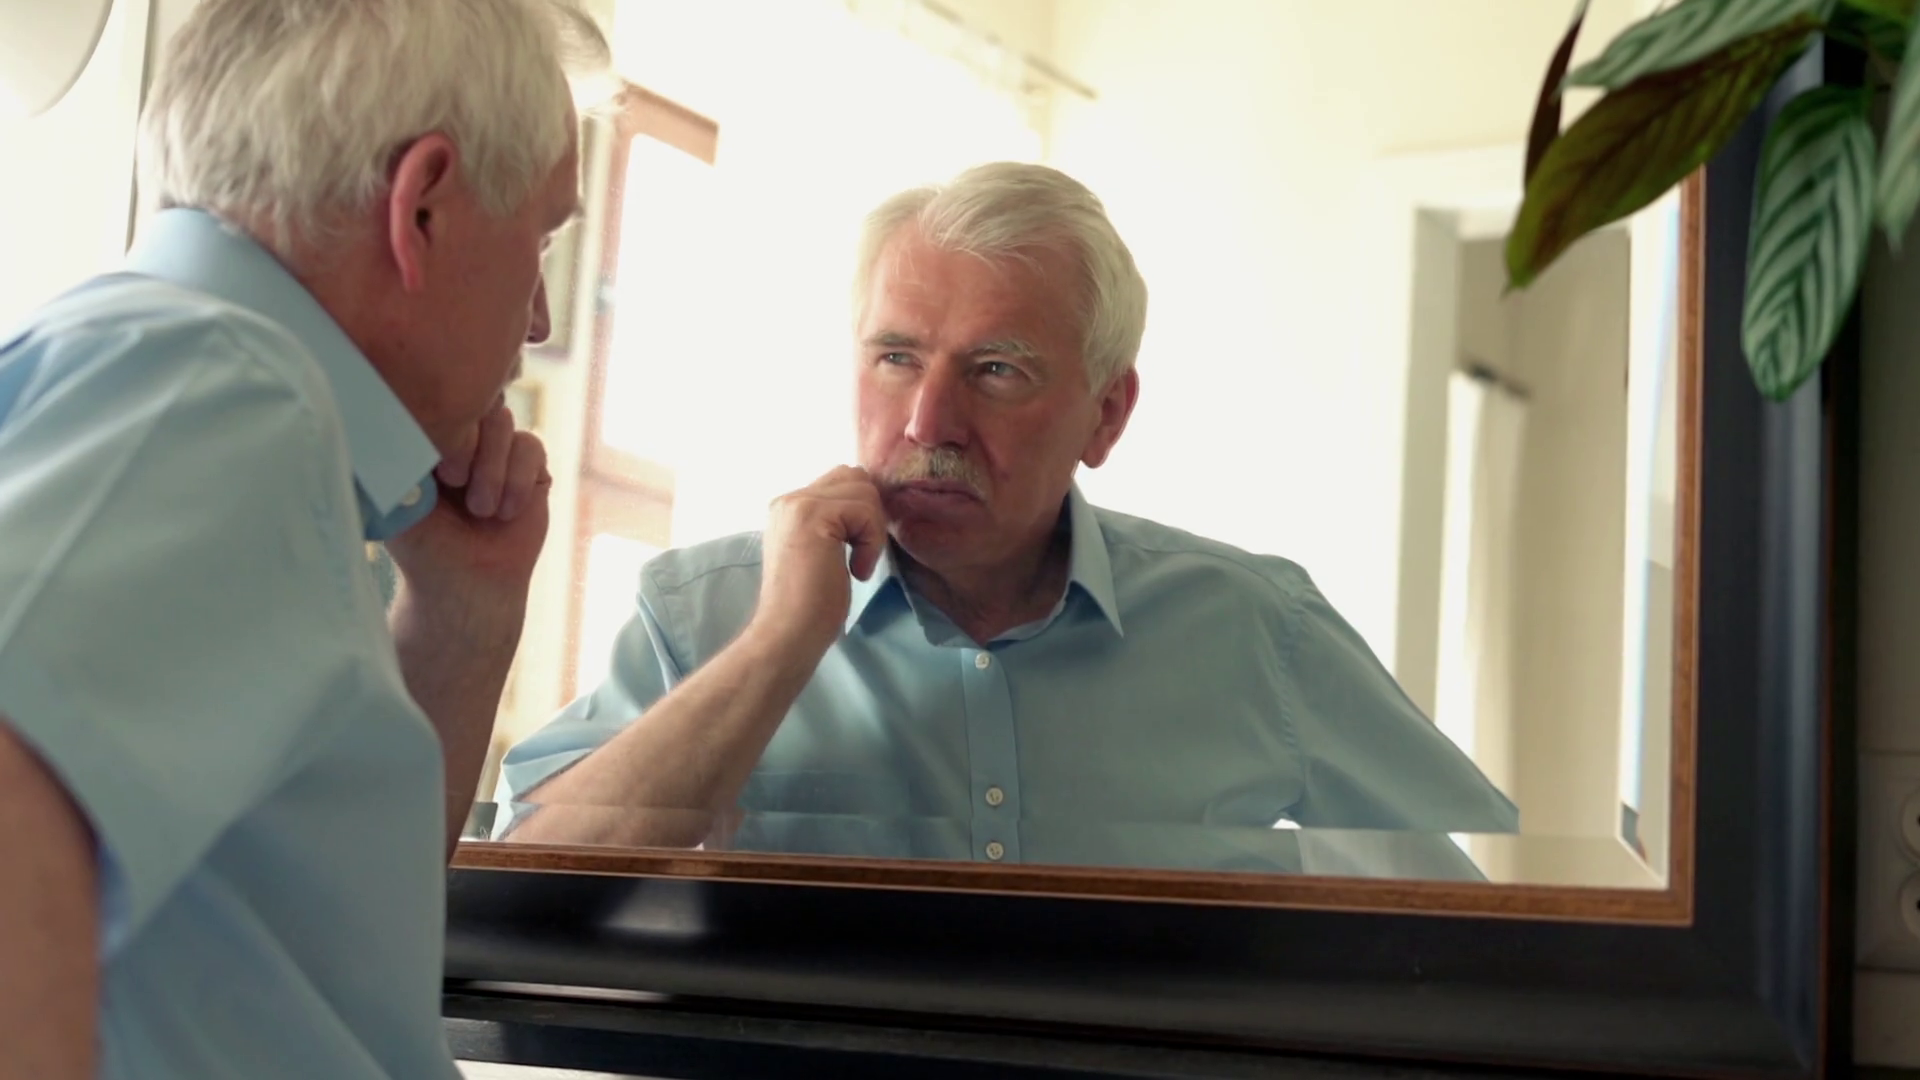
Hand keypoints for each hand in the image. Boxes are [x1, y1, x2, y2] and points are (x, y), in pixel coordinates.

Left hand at [384, 402, 551, 645]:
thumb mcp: (398, 497)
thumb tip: (396, 417)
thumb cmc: (424, 546)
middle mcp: (463, 436)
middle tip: (455, 483)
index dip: (442, 424)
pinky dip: (517, 480)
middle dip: (468, 446)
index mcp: (425, 435)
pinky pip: (531, 446)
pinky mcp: (530, 465)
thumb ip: (395, 455)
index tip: (435, 469)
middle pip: (473, 401)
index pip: (436, 396)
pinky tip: (505, 512)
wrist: (467, 583)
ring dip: (492, 468)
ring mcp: (497, 448)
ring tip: (481, 510)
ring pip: (503, 421)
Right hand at [746, 466, 887, 657]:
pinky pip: (864, 510)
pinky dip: (871, 542)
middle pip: (855, 477)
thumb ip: (835, 524)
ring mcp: (797, 504)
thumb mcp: (824, 552)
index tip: (856, 551)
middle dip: (870, 514)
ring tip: (856, 565)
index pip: (842, 481)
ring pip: (864, 491)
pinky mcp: (812, 515)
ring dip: (872, 531)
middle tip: (860, 555)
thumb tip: (870, 504)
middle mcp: (789, 499)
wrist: (788, 633)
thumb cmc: (810, 605)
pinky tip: (856, 571)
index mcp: (789, 507)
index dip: (862, 512)